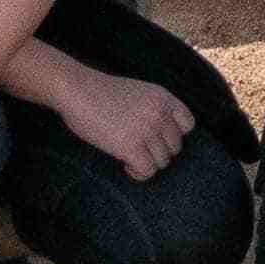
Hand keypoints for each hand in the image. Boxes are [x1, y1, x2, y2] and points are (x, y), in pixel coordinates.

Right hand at [49, 65, 195, 183]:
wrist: (77, 90)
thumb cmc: (101, 92)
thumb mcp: (138, 92)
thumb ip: (154, 109)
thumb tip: (162, 138)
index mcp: (163, 97)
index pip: (188, 125)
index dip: (174, 135)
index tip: (156, 138)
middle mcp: (160, 113)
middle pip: (175, 147)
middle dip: (157, 152)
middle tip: (138, 150)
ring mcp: (147, 130)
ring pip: (162, 162)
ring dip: (147, 163)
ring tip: (129, 157)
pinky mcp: (131, 146)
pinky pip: (148, 171)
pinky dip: (138, 173)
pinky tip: (125, 164)